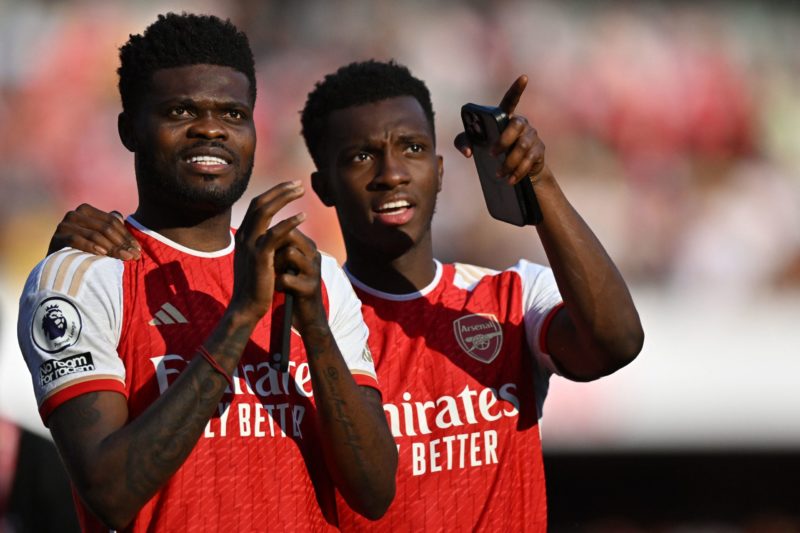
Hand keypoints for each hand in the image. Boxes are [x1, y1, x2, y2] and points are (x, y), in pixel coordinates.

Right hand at [48, 204, 140, 258]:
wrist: (56, 265)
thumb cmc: (82, 250)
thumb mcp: (97, 237)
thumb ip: (108, 226)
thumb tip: (120, 216)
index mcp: (86, 210)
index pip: (112, 222)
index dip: (127, 236)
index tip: (138, 250)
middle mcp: (74, 214)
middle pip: (106, 228)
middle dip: (122, 243)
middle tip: (134, 256)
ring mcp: (64, 225)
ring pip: (95, 234)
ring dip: (112, 248)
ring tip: (124, 257)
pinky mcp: (57, 237)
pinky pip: (77, 240)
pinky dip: (91, 247)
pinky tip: (102, 253)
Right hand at [229, 181, 306, 322]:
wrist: (246, 306)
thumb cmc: (256, 285)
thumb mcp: (257, 260)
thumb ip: (263, 244)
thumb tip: (276, 233)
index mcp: (243, 235)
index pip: (257, 205)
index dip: (274, 194)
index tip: (290, 187)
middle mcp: (244, 236)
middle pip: (260, 203)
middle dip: (279, 190)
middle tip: (298, 183)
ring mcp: (250, 245)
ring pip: (264, 212)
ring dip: (283, 198)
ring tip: (300, 191)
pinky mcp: (259, 256)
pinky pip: (274, 234)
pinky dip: (289, 222)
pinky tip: (302, 216)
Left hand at [273, 224, 324, 335]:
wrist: (308, 315)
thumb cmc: (292, 286)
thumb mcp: (288, 263)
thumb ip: (281, 246)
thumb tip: (264, 228)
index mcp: (309, 248)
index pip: (288, 229)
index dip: (272, 239)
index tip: (268, 254)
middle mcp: (314, 256)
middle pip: (290, 236)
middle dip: (274, 248)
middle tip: (270, 263)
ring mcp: (314, 271)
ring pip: (289, 253)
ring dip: (275, 264)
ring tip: (274, 275)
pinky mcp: (310, 288)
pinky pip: (286, 278)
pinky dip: (276, 284)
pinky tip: (277, 289)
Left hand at [454, 75, 546, 184]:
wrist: (515, 171)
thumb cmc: (492, 151)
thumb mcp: (474, 145)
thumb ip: (463, 142)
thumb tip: (468, 152)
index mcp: (505, 117)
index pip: (511, 100)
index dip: (517, 89)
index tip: (524, 77)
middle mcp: (521, 123)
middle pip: (516, 125)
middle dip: (504, 140)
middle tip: (492, 154)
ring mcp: (532, 137)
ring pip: (523, 146)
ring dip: (509, 161)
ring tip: (499, 174)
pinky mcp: (538, 151)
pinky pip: (530, 160)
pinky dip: (518, 171)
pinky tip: (511, 179)